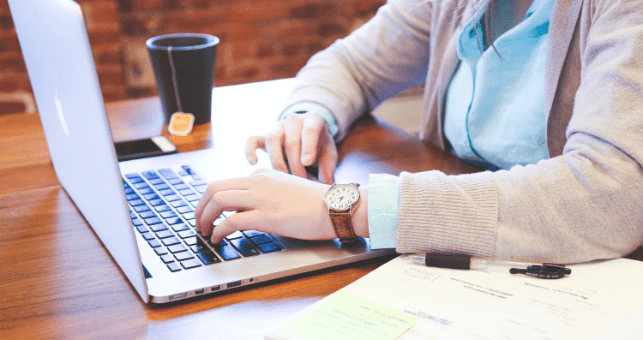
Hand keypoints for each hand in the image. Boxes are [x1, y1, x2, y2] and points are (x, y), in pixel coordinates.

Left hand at [195, 169, 335, 243]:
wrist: (336, 206)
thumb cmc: (316, 203)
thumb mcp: (285, 190)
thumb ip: (264, 195)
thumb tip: (243, 211)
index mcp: (262, 175)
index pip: (225, 183)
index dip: (210, 200)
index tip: (207, 213)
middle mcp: (258, 182)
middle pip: (214, 188)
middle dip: (200, 206)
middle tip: (198, 222)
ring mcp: (262, 197)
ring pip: (218, 201)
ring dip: (204, 217)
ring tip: (204, 232)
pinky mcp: (267, 215)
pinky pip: (231, 221)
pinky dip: (218, 230)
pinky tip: (218, 239)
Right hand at [245, 111, 336, 183]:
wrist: (308, 135)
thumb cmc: (320, 146)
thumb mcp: (329, 152)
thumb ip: (328, 166)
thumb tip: (325, 183)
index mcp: (313, 120)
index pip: (309, 130)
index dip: (308, 146)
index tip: (307, 162)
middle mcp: (294, 120)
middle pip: (291, 141)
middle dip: (295, 164)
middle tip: (301, 182)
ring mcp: (277, 127)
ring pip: (272, 139)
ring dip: (277, 161)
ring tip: (283, 179)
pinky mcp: (264, 136)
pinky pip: (252, 140)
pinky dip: (250, 150)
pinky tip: (253, 163)